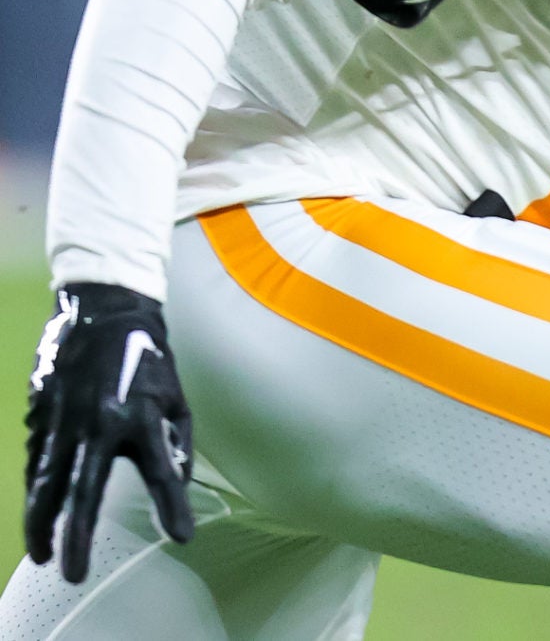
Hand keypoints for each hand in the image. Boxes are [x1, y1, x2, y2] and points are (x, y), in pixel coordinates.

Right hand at [25, 284, 194, 581]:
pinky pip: (37, 460)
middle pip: (82, 490)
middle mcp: (99, 422)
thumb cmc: (148, 357)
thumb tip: (175, 482)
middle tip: (70, 572)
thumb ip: (175, 442)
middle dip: (75, 535)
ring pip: (45, 482)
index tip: (180, 537)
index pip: (161, 471)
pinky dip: (37, 489)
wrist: (104, 309)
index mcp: (141, 416)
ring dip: (42, 522)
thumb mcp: (175, 396)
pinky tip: (39, 511)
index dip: (171, 506)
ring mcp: (64, 418)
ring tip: (42, 554)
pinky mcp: (40, 413)